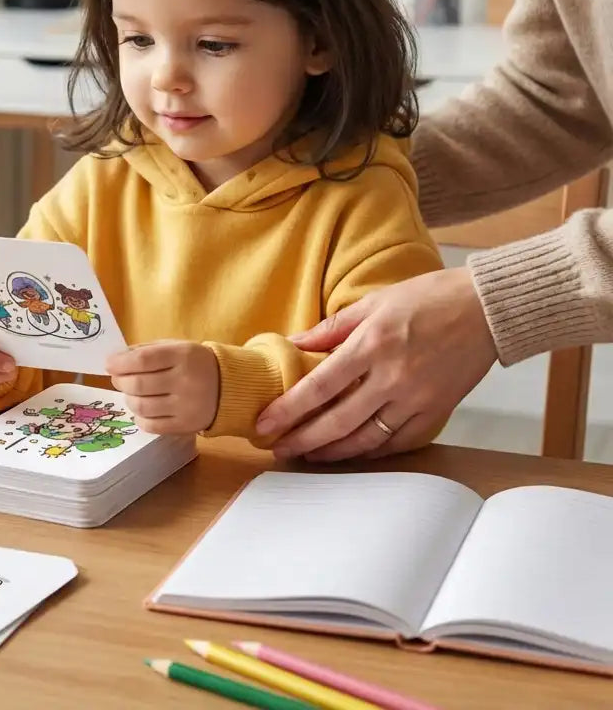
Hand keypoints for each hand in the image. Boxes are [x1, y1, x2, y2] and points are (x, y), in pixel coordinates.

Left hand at [106, 341, 219, 433]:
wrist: (229, 388)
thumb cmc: (195, 364)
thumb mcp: (176, 347)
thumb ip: (146, 350)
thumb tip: (115, 359)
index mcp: (183, 356)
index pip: (142, 360)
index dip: (120, 363)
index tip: (109, 364)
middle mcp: (185, 381)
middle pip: (138, 384)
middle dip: (120, 381)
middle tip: (118, 378)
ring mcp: (186, 406)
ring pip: (141, 406)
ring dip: (128, 398)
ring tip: (131, 392)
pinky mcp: (186, 426)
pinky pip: (151, 425)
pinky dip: (139, 417)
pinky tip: (142, 409)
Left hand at [255, 267, 496, 460]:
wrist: (486, 308)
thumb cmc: (428, 298)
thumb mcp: (373, 303)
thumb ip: (331, 328)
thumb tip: (294, 344)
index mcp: (372, 345)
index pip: (320, 385)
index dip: (289, 409)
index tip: (265, 423)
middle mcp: (393, 377)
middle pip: (339, 421)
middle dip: (303, 439)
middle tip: (278, 449)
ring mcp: (417, 398)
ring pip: (367, 438)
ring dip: (334, 452)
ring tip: (308, 454)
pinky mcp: (438, 411)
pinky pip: (400, 442)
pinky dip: (373, 451)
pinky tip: (352, 452)